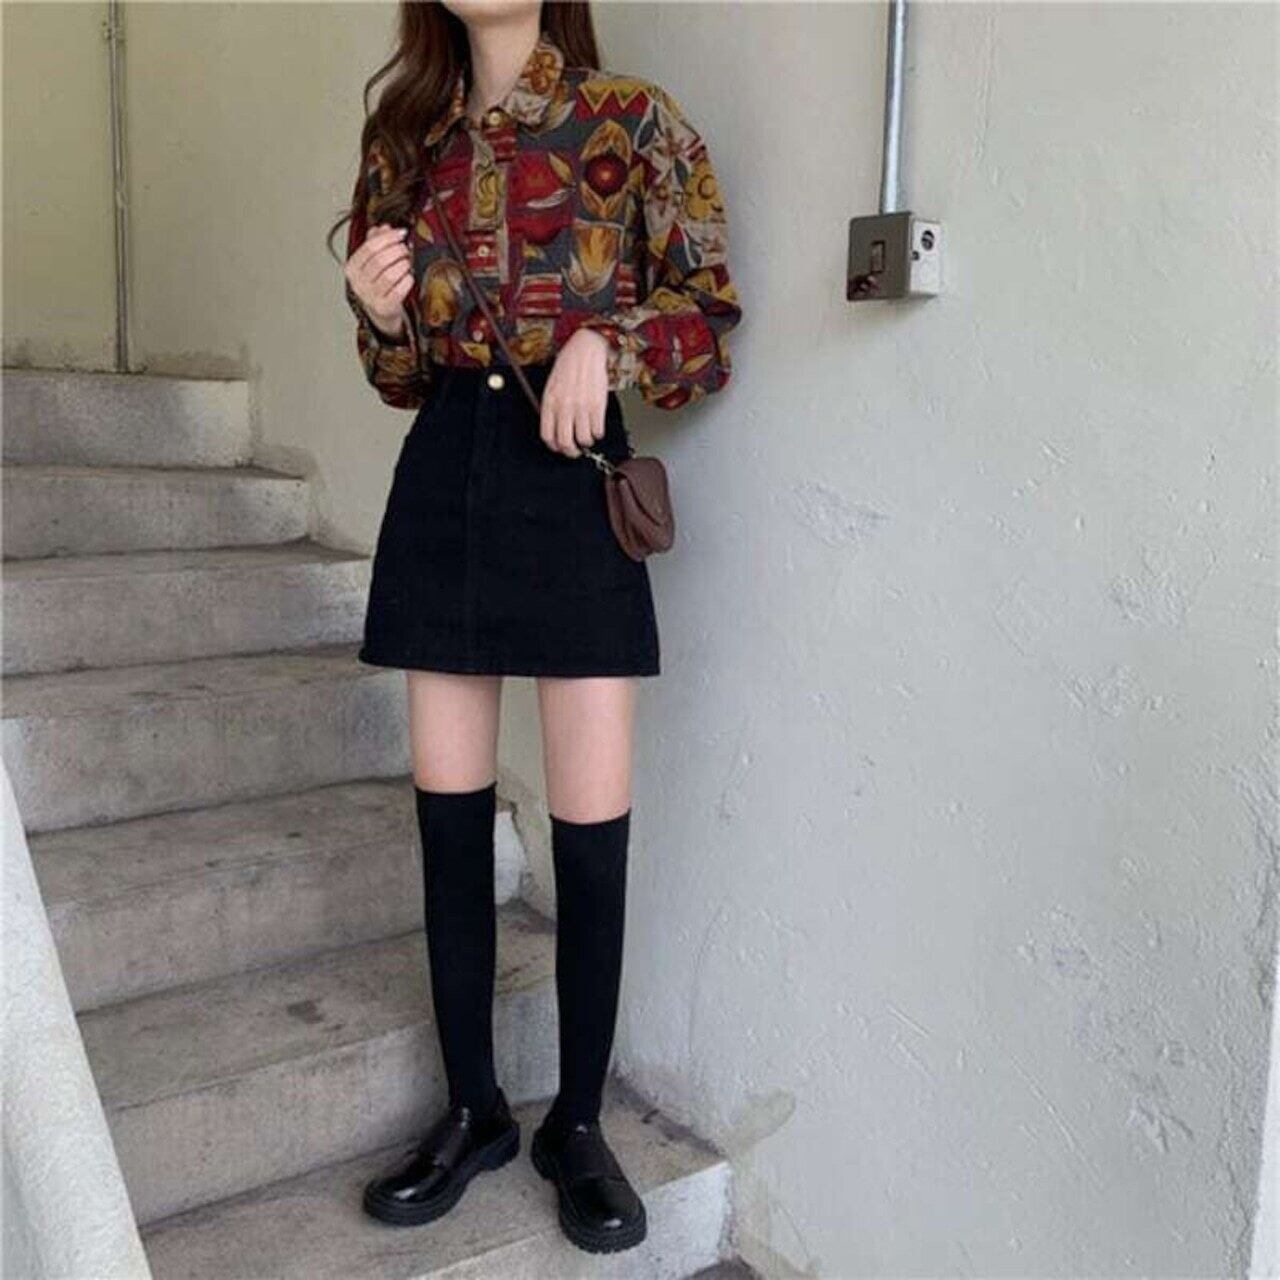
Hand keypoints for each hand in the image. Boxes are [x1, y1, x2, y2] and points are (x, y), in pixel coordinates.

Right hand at [345, 223, 412, 339]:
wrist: (380, 311)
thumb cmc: (377, 283)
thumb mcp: (371, 261)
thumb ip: (376, 241)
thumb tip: (384, 227)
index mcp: (352, 267)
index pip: (369, 247)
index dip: (388, 237)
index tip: (401, 233)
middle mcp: (358, 283)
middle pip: (380, 260)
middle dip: (397, 251)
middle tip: (406, 249)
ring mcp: (370, 297)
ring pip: (389, 275)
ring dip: (403, 265)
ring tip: (407, 262)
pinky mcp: (384, 307)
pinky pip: (398, 291)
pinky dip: (407, 281)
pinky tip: (409, 277)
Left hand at [541, 327, 609, 456]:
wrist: (585, 350)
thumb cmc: (568, 365)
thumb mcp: (551, 386)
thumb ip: (551, 407)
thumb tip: (556, 428)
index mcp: (550, 402)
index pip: (548, 435)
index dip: (554, 446)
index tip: (560, 447)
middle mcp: (564, 407)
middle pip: (565, 442)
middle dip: (571, 452)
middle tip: (575, 451)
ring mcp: (581, 407)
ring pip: (584, 439)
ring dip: (587, 442)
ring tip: (588, 437)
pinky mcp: (598, 405)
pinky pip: (598, 430)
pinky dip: (598, 433)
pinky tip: (597, 427)